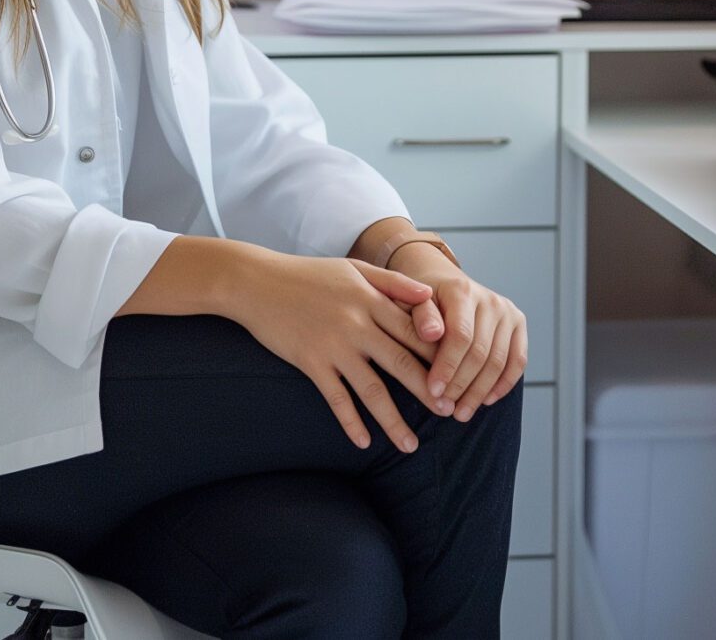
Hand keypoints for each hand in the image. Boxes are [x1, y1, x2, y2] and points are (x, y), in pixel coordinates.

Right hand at [227, 251, 443, 452]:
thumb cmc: (307, 274)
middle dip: (428, 392)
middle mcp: (356, 324)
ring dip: (393, 421)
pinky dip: (350, 422)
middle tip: (448, 414)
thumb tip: (431, 296)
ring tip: (410, 446)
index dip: (440, 354)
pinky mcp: (310, 362)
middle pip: (401, 363)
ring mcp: (333, 346)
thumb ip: (393, 282)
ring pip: (371, 390)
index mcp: (370, 299)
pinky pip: (335, 399)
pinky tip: (364, 442)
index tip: (460, 375)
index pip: (415, 330)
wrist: (255, 281)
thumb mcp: (353, 268)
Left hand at [391, 247, 527, 422]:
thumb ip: (421, 317)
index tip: (433, 392)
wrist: (442, 282)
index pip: (460, 336)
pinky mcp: (518, 323)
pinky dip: (504, 384)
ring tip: (462, 413)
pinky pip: (518, 360)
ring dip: (480, 391)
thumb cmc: (420, 300)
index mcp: (461, 291)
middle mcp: (490, 300)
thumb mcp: (410, 304)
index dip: (447, 367)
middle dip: (462, 385)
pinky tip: (486, 401)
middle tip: (446, 409)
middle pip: (480, 352)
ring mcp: (507, 311)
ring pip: (499, 361)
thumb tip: (432, 334)